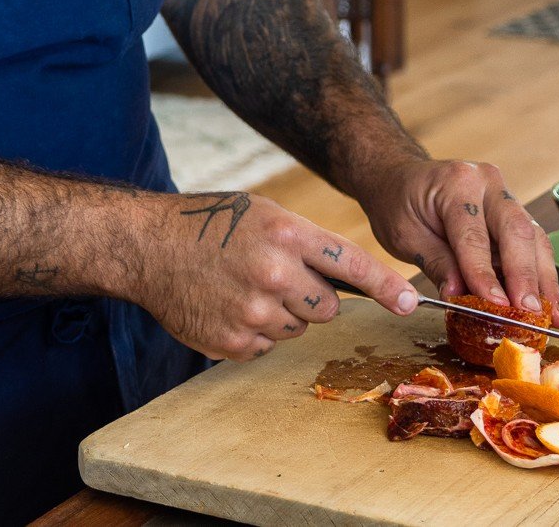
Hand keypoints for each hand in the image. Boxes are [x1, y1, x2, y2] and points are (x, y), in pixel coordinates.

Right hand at [135, 191, 419, 361]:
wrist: (148, 246)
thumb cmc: (210, 224)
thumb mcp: (263, 212)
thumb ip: (306, 242)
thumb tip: (350, 280)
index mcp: (286, 233)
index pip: (351, 263)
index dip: (385, 286)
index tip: (410, 302)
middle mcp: (275, 274)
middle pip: (329, 306)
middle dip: (312, 295)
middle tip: (276, 274)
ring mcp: (255, 313)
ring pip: (299, 327)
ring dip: (282, 312)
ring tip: (244, 286)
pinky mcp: (236, 344)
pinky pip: (269, 345)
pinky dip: (256, 329)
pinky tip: (228, 304)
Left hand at [363, 156, 558, 327]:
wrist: (399, 178)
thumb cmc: (398, 204)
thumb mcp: (405, 235)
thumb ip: (437, 263)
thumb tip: (461, 297)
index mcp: (455, 182)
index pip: (473, 234)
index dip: (485, 273)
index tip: (498, 306)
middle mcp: (487, 182)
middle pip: (516, 230)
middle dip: (525, 275)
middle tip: (530, 313)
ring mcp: (505, 195)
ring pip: (534, 238)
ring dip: (544, 280)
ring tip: (554, 316)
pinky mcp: (514, 211)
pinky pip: (533, 243)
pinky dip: (543, 275)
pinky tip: (552, 305)